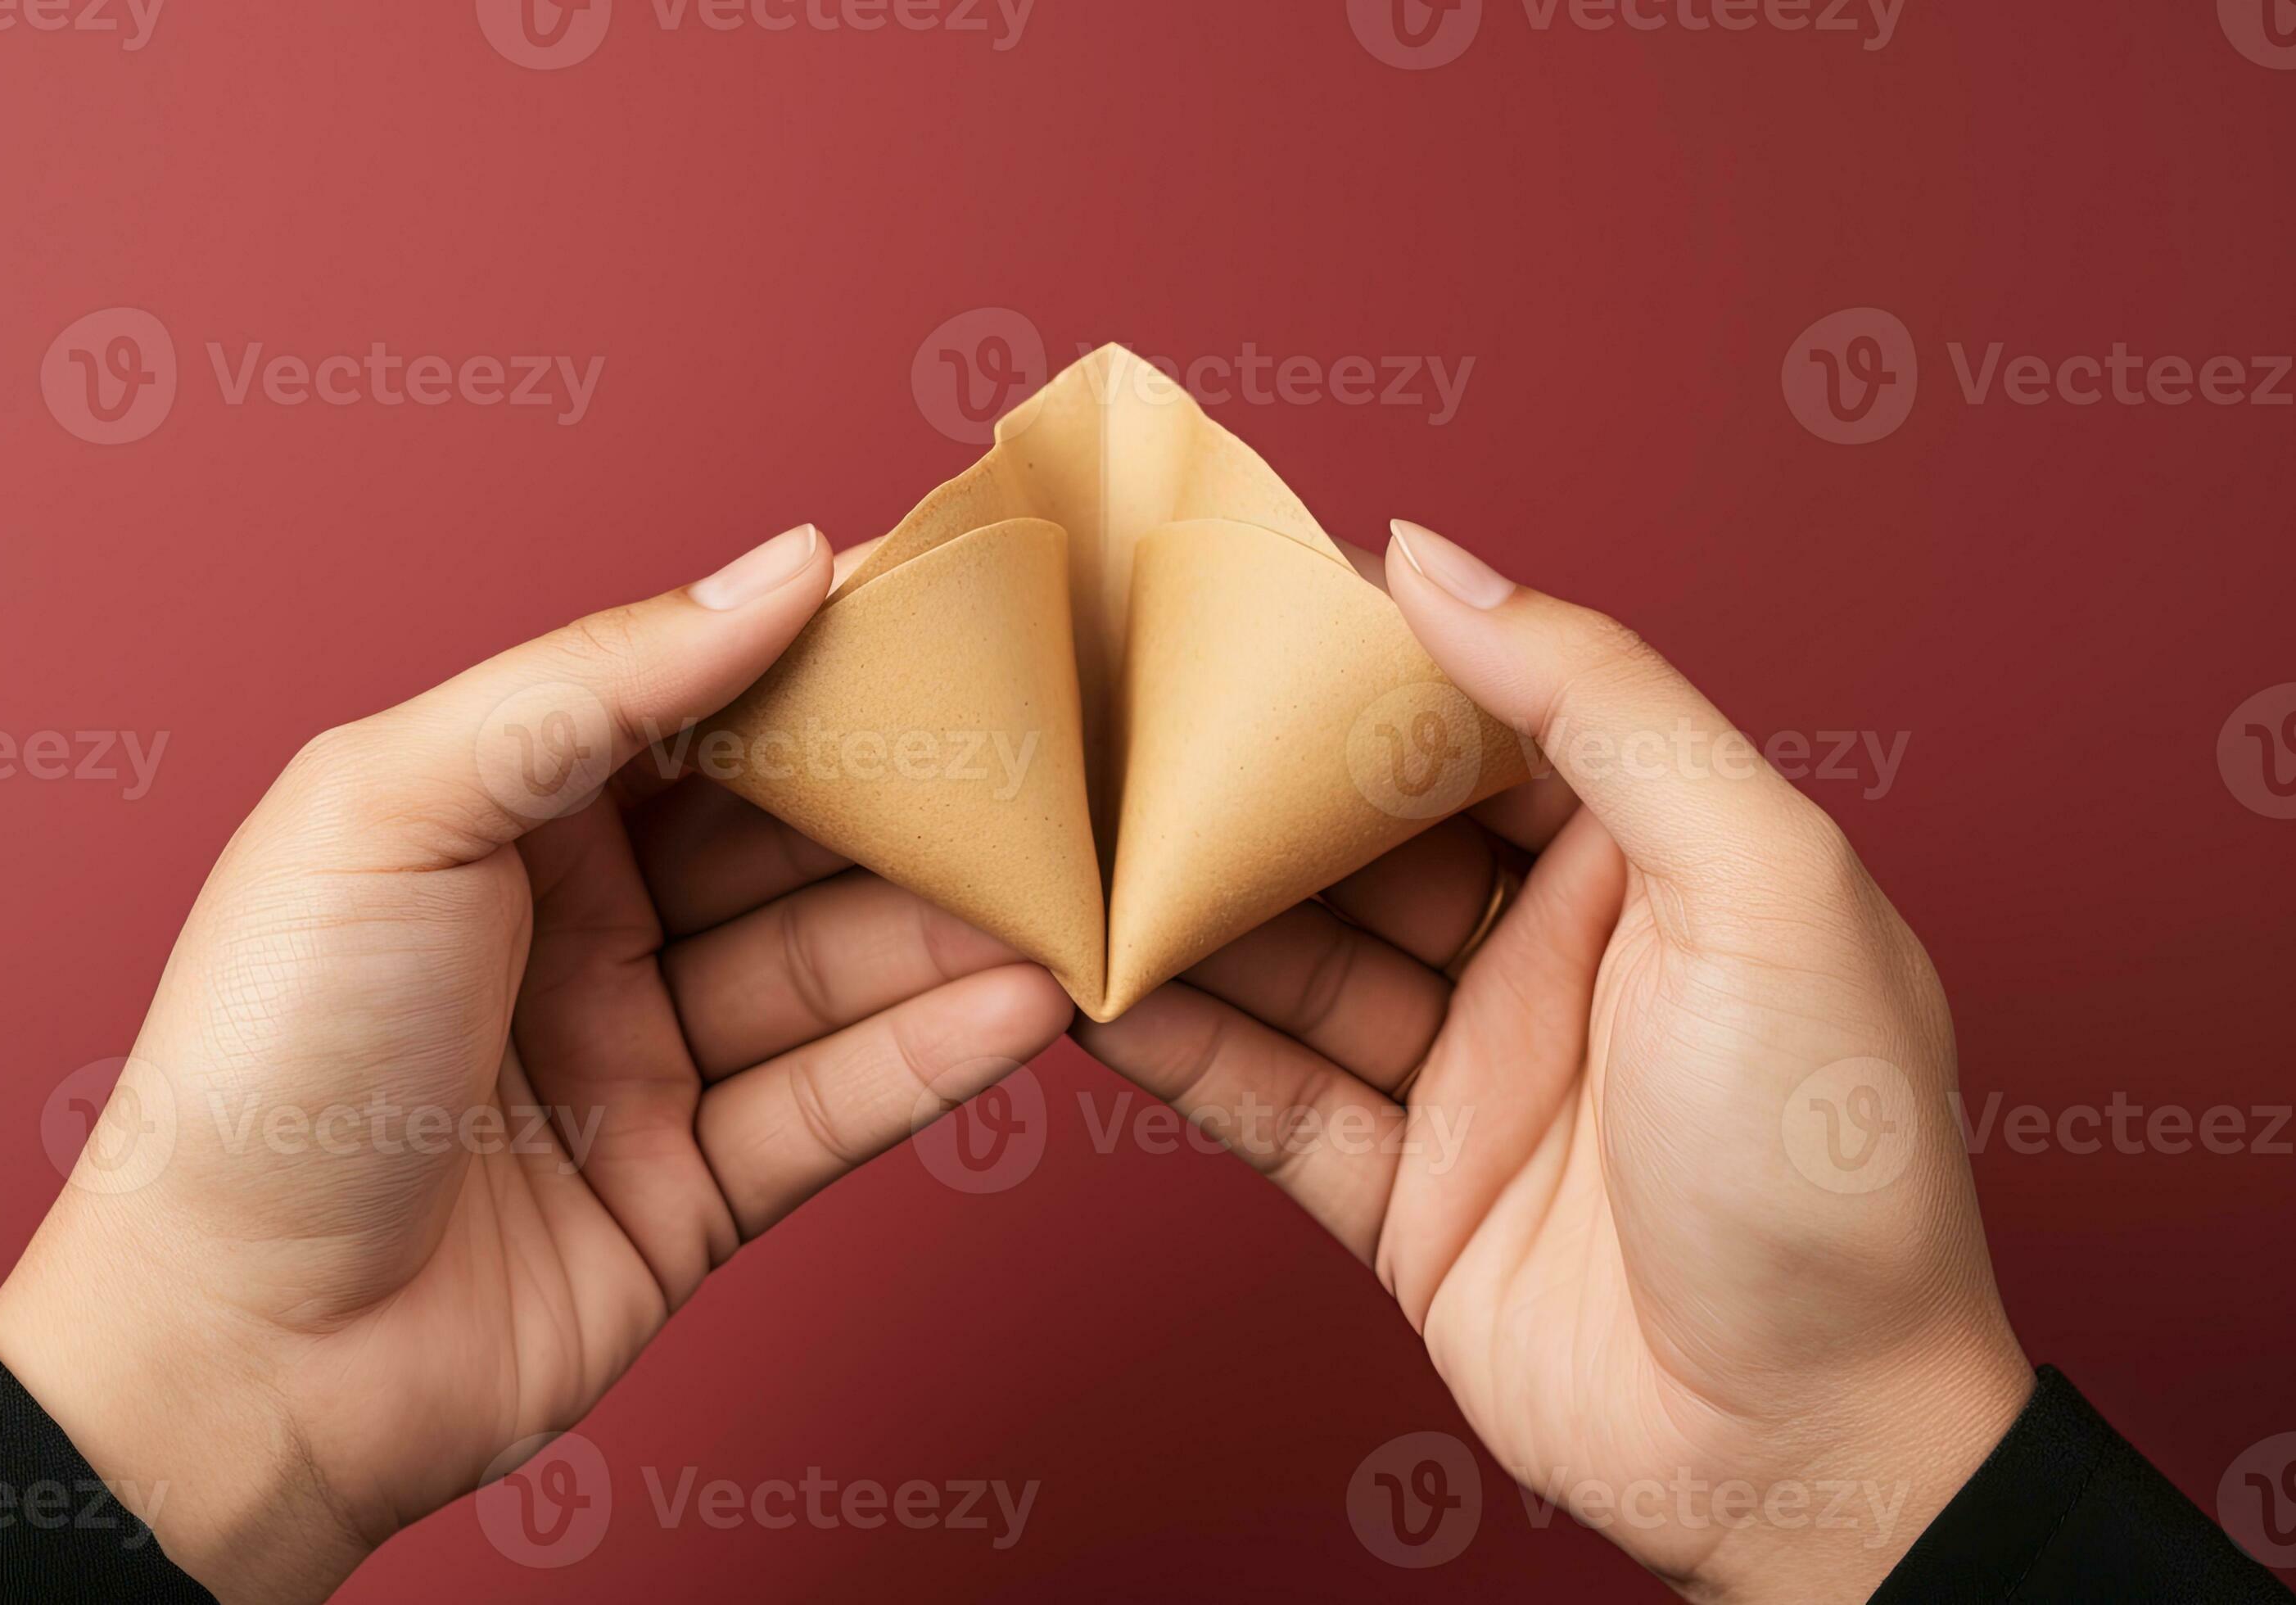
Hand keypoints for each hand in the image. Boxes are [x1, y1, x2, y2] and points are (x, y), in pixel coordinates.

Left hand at [0, 526, 1072, 1602]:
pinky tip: (1021, 1006)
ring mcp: (641, 1060)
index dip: (822, 657)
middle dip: (912, 800)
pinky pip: (831, 1104)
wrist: (229, 1358)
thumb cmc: (262, 1063)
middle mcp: (581, 927)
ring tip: (1068, 890)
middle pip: (786, 840)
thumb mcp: (397, 806)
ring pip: (829, 970)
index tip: (955, 608)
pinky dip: (926, 1060)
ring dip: (948, 933)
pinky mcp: (693, 1189)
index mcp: (500, 812)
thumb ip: (598, 681)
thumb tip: (780, 565)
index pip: (699, 706)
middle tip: (1047, 757)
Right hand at [1074, 520, 2031, 1601]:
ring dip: (1183, 911)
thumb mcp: (1760, 883)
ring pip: (1293, 963)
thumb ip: (1603, 704)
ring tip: (1059, 841)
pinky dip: (1179, 1046)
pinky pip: (1267, 1095)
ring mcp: (1469, 1073)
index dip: (1354, 656)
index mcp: (1649, 856)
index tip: (1222, 593)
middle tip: (1102, 713)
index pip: (1473, 716)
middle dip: (1239, 783)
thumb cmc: (1830, 1163)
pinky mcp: (1402, 1192)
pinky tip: (1086, 989)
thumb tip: (1437, 558)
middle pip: (1357, 840)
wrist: (1809, 1450)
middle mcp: (1551, 953)